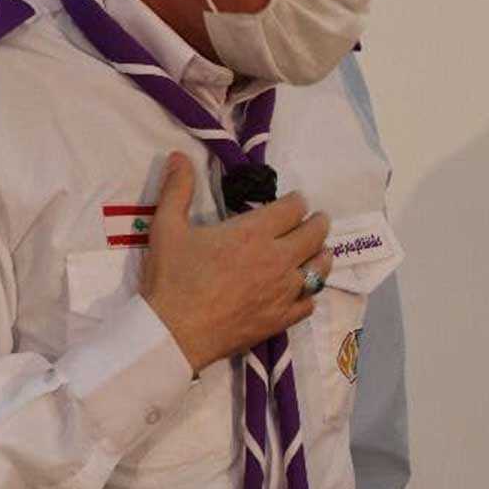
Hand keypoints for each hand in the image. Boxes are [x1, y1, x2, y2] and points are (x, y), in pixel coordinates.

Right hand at [139, 151, 332, 371]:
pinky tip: (303, 291)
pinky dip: (310, 294)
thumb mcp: (167, 227)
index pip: (294, 207)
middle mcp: (277, 258)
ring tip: (318, 252)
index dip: (297, 201)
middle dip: (318, 223)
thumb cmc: (172, 278)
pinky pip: (310, 303)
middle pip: (315, 233)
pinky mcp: (281, 319)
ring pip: (320, 268)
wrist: (173, 333)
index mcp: (254, 232)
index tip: (294, 202)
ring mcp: (284, 291)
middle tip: (316, 221)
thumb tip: (177, 155)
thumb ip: (177, 189)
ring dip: (321, 256)